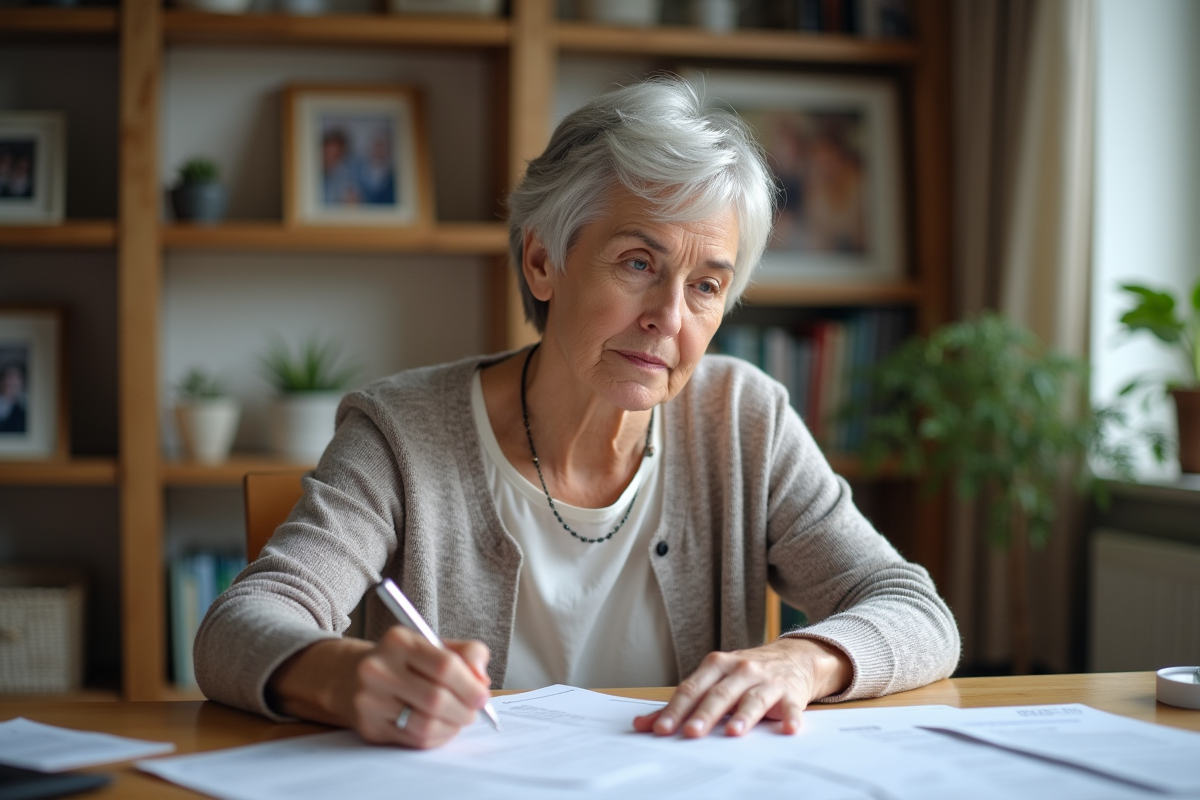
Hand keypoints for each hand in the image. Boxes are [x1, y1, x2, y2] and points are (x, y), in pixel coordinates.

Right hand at [353, 627, 492, 748]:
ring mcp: (370, 700)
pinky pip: (414, 740)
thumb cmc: (403, 661)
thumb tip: (482, 680)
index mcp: (399, 641)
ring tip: (458, 719)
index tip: (482, 695)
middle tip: (474, 711)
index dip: (470, 685)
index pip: (445, 665)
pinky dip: (437, 737)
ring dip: (452, 726)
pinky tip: (441, 727)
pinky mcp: (370, 727)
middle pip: (436, 699)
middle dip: (465, 710)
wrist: (350, 676)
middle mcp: (379, 669)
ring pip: (426, 724)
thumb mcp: (432, 645)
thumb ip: (466, 654)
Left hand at [632, 637, 851, 737]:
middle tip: (691, 733)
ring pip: (752, 699)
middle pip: (718, 695)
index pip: (691, 689)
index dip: (675, 709)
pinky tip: (789, 728)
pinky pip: (791, 706)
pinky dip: (791, 717)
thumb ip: (682, 703)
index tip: (661, 729)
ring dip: (744, 715)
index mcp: (716, 666)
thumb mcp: (713, 681)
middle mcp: (740, 670)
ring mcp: (766, 680)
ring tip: (734, 732)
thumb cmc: (745, 673)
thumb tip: (643, 724)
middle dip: (704, 714)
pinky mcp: (790, 692)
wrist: (794, 656)